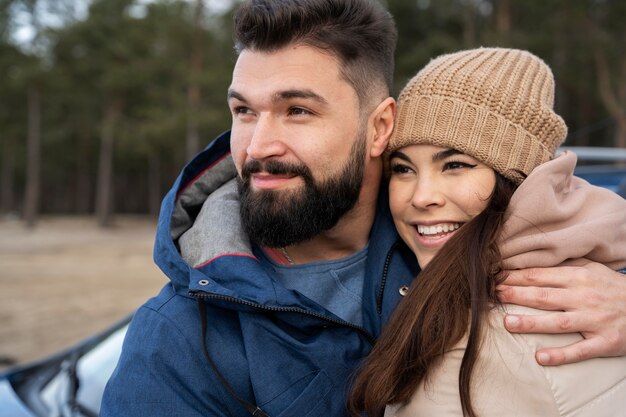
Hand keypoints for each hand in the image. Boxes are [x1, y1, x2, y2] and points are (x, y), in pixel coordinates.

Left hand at [497, 260, 625, 365]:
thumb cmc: (613, 288)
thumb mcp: (591, 270)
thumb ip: (563, 266)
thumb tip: (530, 263)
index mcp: (578, 277)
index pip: (539, 276)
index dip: (514, 277)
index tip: (493, 278)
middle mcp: (584, 298)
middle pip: (544, 296)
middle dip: (516, 295)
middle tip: (493, 296)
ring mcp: (594, 320)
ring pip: (558, 322)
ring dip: (531, 323)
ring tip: (508, 323)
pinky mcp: (605, 342)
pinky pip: (580, 350)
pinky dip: (561, 354)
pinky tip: (541, 357)